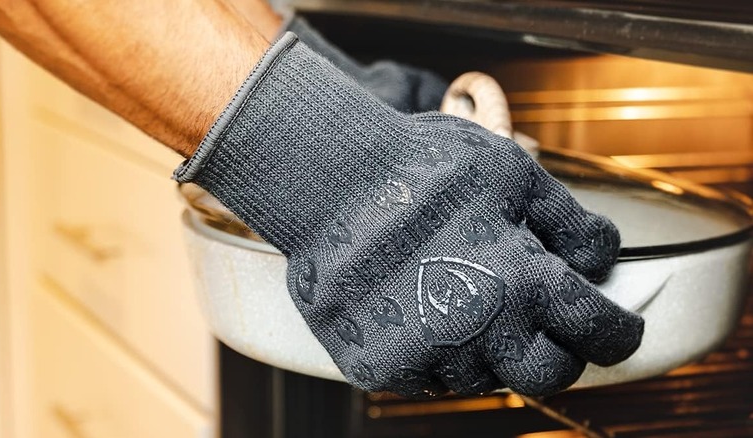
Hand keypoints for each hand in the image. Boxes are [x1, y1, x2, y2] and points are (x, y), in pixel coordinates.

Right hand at [175, 33, 643, 397]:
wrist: (327, 180)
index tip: (618, 329)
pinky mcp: (378, 367)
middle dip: (558, 354)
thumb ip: (569, 221)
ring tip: (463, 298)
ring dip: (489, 349)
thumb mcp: (511, 172)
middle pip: (547, 375)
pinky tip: (419, 308)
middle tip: (542, 325)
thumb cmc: (420, 167)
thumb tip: (603, 257)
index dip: (619, 332)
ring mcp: (426, 355)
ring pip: (482, 377)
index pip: (600, 331)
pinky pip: (426, 378)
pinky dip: (435, 353)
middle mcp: (481, 331)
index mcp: (524, 282)